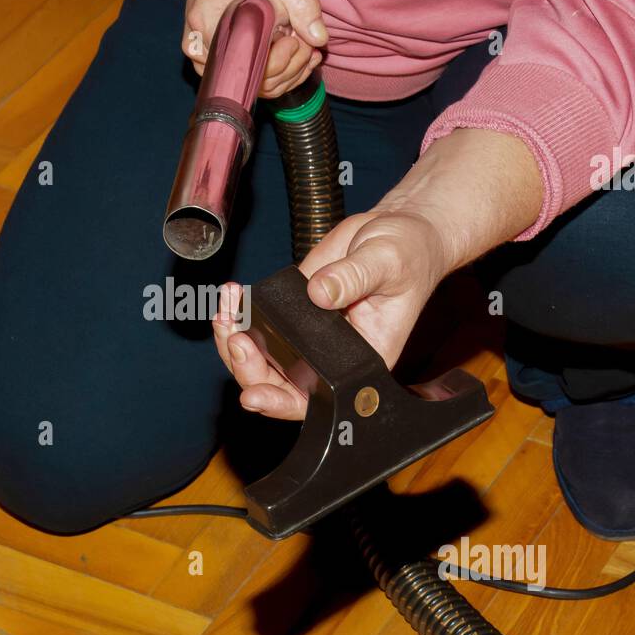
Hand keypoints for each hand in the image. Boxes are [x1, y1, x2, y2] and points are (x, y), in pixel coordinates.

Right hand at [182, 0, 327, 98]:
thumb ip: (301, 0)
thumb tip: (319, 40)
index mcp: (208, 26)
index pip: (249, 70)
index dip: (282, 62)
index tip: (296, 38)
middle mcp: (200, 49)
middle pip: (252, 84)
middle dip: (290, 68)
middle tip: (305, 41)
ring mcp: (205, 58)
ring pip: (252, 86)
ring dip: (286, 72)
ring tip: (303, 46)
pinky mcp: (215, 59)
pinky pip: (246, 78)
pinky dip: (275, 71)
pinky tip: (293, 52)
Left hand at [212, 211, 449, 419]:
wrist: (396, 231)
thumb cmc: (408, 254)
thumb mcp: (387, 262)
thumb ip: (353, 277)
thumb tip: (319, 293)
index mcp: (360, 362)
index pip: (316, 399)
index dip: (282, 402)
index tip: (254, 394)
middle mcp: (329, 357)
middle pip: (277, 384)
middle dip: (248, 369)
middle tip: (236, 338)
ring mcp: (306, 337)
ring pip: (260, 359)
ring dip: (233, 341)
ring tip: (226, 309)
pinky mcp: (291, 312)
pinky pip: (256, 326)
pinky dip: (236, 316)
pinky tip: (231, 295)